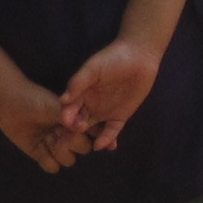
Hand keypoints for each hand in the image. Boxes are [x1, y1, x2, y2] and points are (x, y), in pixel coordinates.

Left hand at [0, 74, 87, 173]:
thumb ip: (69, 117)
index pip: (91, 132)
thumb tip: (84, 126)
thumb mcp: (53, 106)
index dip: (81, 134)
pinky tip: (38, 146)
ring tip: (46, 138)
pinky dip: (46, 160)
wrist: (10, 103)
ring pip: (68, 161)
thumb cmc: (33, 100)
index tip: (67, 127)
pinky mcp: (42, 154)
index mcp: (77, 120)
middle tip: (55, 134)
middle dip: (70, 144)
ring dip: (58, 152)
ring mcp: (56, 145)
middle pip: (83, 149)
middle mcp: (69, 133)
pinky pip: (52, 167)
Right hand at [57, 34, 165, 153]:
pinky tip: (102, 146)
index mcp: (80, 93)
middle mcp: (89, 105)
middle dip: (74, 131)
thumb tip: (63, 100)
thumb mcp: (92, 68)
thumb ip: (78, 83)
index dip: (66, 116)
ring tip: (89, 144)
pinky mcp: (119, 118)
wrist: (139, 56)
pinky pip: (111, 132)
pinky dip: (106, 140)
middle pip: (78, 122)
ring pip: (93, 129)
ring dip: (90, 137)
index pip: (69, 108)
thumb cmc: (112, 58)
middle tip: (74, 137)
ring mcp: (104, 112)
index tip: (64, 123)